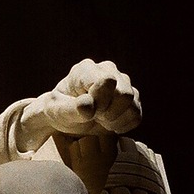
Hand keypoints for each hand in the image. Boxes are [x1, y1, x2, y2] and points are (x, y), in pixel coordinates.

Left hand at [17, 59, 140, 151]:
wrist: (67, 120)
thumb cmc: (58, 112)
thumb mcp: (56, 112)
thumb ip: (70, 109)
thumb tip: (87, 105)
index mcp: (86, 69)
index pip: (107, 81)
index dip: (100, 101)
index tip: (86, 111)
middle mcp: (107, 70)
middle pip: (124, 93)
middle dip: (108, 111)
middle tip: (93, 117)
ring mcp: (122, 83)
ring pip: (133, 103)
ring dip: (115, 119)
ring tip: (99, 120)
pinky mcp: (132, 98)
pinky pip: (136, 115)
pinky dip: (123, 125)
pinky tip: (108, 124)